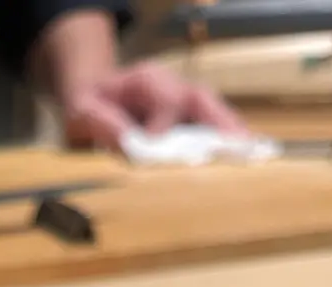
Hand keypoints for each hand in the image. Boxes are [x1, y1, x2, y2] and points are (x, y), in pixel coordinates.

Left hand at [63, 60, 246, 150]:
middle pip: (200, 100)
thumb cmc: (88, 107)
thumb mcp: (81, 112)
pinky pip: (213, 126)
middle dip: (219, 123)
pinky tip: (243, 160)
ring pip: (213, 112)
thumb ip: (98, 122)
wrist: (92, 98)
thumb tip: (124, 140)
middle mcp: (171, 86)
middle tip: (238, 147)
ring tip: (251, 157)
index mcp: (146, 80)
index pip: (166, 101)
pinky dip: (228, 142)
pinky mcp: (188, 118)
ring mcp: (183, 101)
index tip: (162, 154)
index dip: (166, 127)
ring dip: (231, 134)